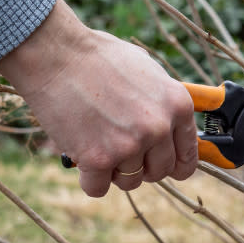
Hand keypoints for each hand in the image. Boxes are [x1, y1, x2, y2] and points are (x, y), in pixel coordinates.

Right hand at [0, 0, 198, 196]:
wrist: (56, 54)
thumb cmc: (97, 57)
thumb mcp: (146, 71)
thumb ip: (162, 104)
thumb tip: (169, 129)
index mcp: (177, 106)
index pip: (187, 157)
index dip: (172, 164)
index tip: (157, 165)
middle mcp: (158, 128)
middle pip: (158, 173)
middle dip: (139, 166)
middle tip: (117, 148)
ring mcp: (129, 145)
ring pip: (128, 182)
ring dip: (111, 170)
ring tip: (95, 141)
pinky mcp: (98, 159)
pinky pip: (97, 188)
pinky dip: (87, 178)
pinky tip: (80, 154)